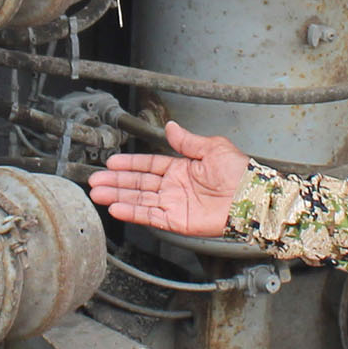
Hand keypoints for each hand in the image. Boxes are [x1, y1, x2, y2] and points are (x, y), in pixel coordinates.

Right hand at [83, 122, 252, 238]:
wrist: (252, 197)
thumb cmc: (240, 173)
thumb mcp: (212, 147)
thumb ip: (187, 141)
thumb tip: (171, 127)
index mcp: (182, 168)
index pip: (148, 165)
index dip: (129, 165)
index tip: (111, 164)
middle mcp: (175, 187)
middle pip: (138, 184)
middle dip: (116, 182)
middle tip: (95, 181)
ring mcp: (174, 204)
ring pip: (139, 200)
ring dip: (118, 197)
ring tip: (98, 194)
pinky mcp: (177, 222)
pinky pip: (150, 216)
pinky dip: (132, 212)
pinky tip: (117, 208)